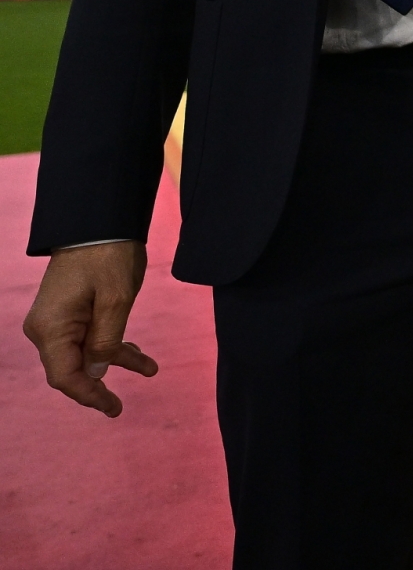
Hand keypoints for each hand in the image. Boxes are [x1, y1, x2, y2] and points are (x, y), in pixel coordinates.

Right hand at [21, 241, 157, 416]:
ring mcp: (56, 320)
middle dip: (98, 385)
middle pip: (70, 369)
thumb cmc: (108, 256)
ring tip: (150, 369)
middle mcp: (45, 328)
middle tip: (119, 406)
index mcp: (51, 329)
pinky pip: (89, 337)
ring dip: (115, 361)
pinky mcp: (69, 312)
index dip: (88, 395)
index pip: (64, 377)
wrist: (99, 221)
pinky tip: (142, 359)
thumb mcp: (116, 301)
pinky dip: (113, 346)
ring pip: (84, 353)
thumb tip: (97, 373)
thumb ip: (106, 341)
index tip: (112, 408)